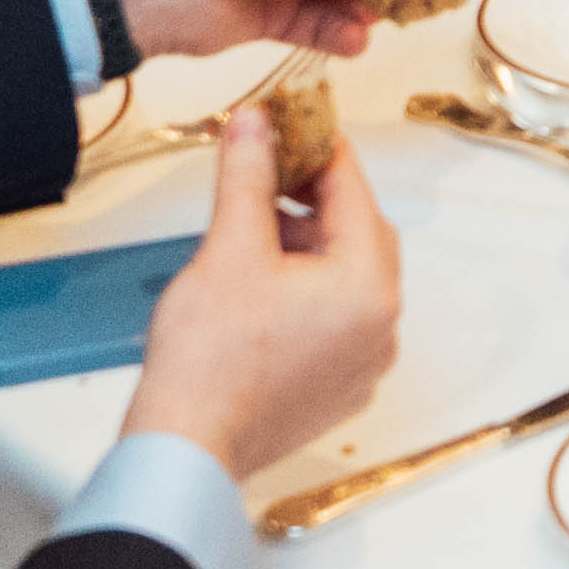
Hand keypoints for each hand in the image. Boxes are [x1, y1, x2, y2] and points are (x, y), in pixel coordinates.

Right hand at [129, 108, 398, 482]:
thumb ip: (249, 175)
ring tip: (251, 234)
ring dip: (307, 247)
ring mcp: (362, 364)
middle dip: (314, 200)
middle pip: (359, 235)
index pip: (354, 191)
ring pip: (346, 279)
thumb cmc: (210, 356)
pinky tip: (259, 286)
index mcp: (368, 286)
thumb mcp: (230, 246)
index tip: (289, 124)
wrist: (187, 446)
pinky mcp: (337, 390)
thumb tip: (255, 121)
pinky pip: (335, 321)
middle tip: (268, 176)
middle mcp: (381, 327)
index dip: (318, 149)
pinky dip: (307, 292)